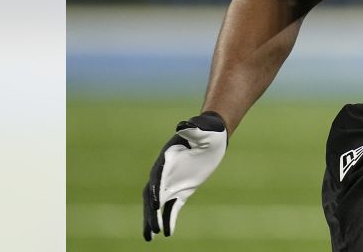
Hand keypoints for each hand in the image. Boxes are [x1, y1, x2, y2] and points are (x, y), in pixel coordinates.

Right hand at [143, 111, 227, 240]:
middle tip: (152, 230)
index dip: (155, 190)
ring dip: (154, 219)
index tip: (155, 204)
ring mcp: (172, 181)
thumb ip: (193, 129)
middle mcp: (165, 171)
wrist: (211, 134)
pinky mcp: (182, 189)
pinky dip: (169, 218)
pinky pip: (173, 206)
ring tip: (150, 237)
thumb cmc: (208, 129)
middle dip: (151, 212)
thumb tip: (183, 125)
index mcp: (168, 157)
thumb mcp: (204, 129)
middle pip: (153, 194)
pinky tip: (167, 233)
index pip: (158, 176)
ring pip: (159, 204)